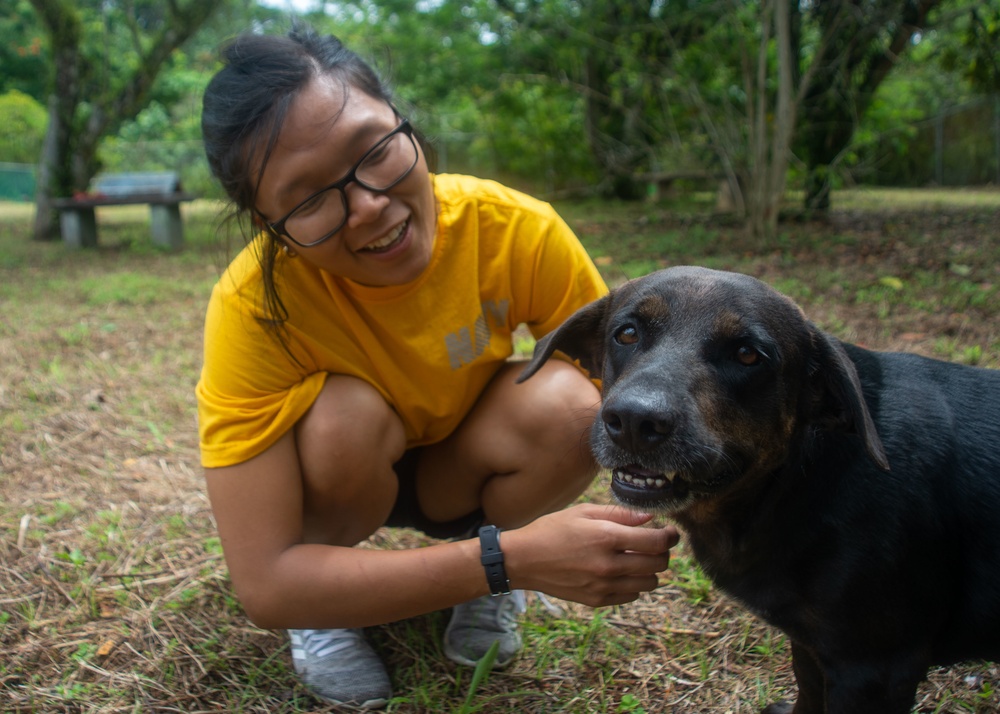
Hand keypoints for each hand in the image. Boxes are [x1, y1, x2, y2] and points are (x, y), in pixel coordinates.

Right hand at [502, 503, 679, 607]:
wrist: (523, 560)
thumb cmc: (552, 530)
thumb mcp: (583, 512)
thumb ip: (619, 515)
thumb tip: (649, 518)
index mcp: (606, 538)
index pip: (656, 541)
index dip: (670, 536)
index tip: (670, 532)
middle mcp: (608, 565)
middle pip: (658, 564)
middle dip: (663, 552)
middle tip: (655, 544)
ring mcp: (603, 585)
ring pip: (649, 583)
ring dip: (650, 570)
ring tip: (638, 558)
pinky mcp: (596, 600)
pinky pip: (631, 596)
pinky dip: (634, 584)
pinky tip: (621, 572)